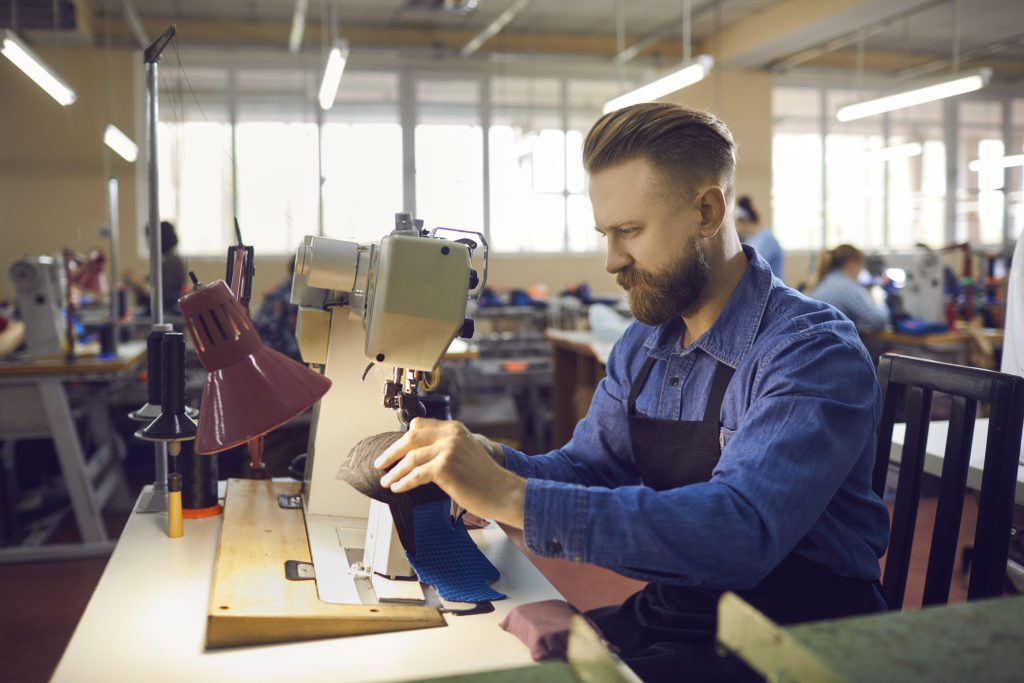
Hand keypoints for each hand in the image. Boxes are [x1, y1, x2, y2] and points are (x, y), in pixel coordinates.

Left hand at [375, 418, 525, 527]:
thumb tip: (417, 454)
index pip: (419, 426)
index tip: (393, 450)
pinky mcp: (445, 467)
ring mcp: (448, 449)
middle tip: (381, 463)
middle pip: (410, 439)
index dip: (402, 439)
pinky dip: (403, 482)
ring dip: (395, 471)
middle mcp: (450, 434)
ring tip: (386, 481)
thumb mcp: (464, 451)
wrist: (501, 491)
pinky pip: (416, 475)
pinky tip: (397, 487)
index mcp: (454, 428)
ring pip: (411, 458)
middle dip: (392, 453)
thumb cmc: (484, 477)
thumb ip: (444, 446)